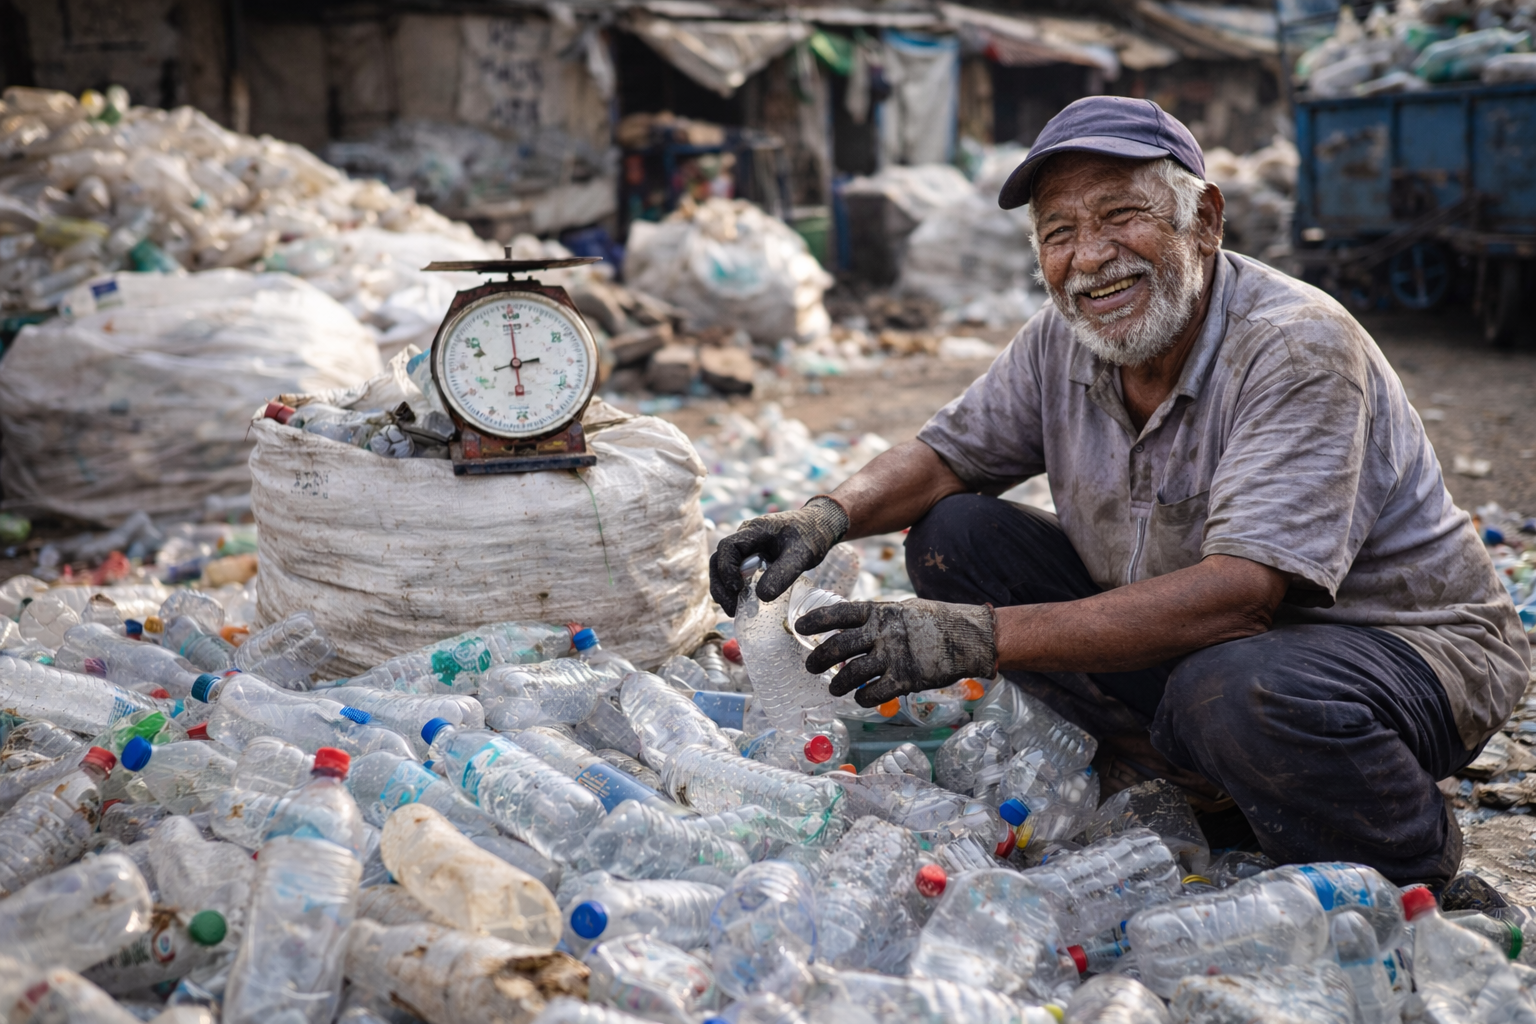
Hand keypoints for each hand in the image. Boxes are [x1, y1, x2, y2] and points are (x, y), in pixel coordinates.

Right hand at [709, 497, 849, 616]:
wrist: (821, 526)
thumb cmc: (812, 535)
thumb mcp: (802, 554)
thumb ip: (783, 573)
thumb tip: (762, 596)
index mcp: (753, 531)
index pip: (727, 548)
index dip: (726, 570)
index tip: (737, 589)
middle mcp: (745, 538)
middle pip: (718, 560)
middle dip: (720, 585)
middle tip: (731, 609)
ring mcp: (747, 548)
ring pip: (723, 567)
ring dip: (724, 589)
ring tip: (733, 610)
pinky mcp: (752, 558)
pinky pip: (736, 572)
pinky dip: (734, 588)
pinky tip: (742, 603)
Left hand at [795, 599, 996, 706]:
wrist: (971, 637)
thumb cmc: (938, 621)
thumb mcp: (905, 610)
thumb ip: (880, 619)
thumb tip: (855, 628)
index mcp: (881, 612)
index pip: (841, 613)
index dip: (818, 620)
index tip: (800, 627)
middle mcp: (884, 633)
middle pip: (839, 646)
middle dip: (819, 659)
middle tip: (811, 668)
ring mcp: (895, 656)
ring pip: (852, 674)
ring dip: (838, 684)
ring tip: (835, 688)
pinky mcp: (907, 678)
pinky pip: (875, 693)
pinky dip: (863, 698)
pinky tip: (861, 698)